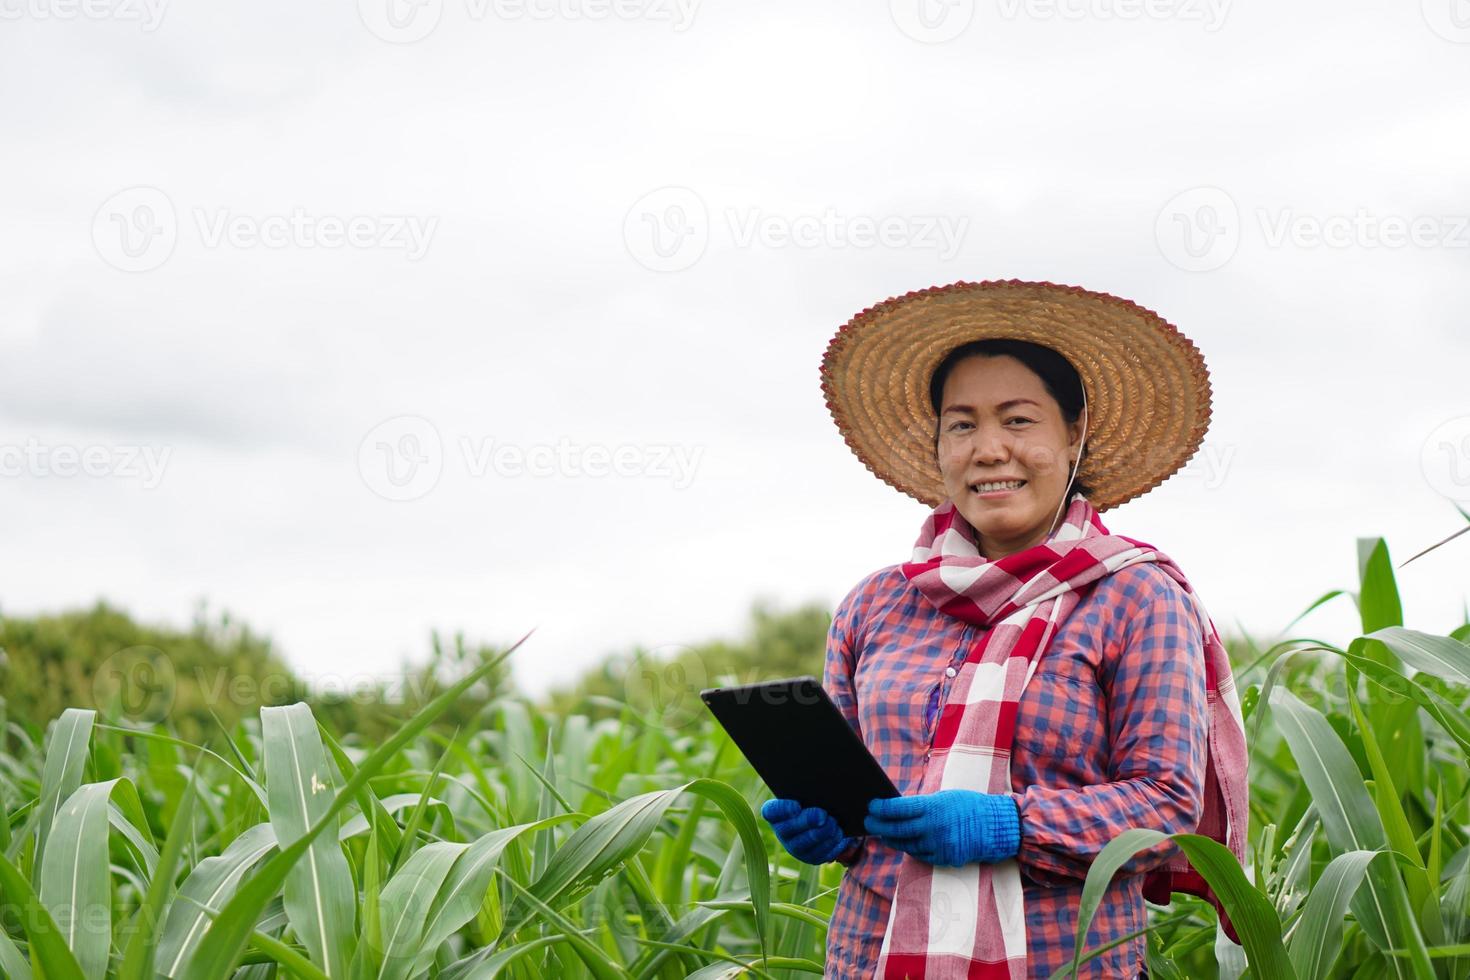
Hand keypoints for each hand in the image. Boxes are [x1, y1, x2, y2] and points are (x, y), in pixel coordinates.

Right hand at [761, 798, 858, 864]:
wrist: (823, 817)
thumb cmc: (813, 798)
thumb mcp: (809, 792)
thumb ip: (810, 789)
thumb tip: (817, 781)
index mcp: (776, 813)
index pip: (772, 811)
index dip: (783, 809)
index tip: (797, 805)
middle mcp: (782, 832)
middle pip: (790, 829)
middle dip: (807, 821)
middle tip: (823, 815)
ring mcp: (795, 847)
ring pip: (806, 844)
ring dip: (821, 834)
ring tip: (834, 824)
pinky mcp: (811, 858)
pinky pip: (820, 855)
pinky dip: (831, 845)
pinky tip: (839, 835)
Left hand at [863, 790, 1019, 866]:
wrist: (997, 827)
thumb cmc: (969, 806)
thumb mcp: (945, 798)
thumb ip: (922, 805)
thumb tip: (898, 809)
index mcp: (932, 808)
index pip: (898, 809)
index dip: (881, 808)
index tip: (871, 806)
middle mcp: (932, 828)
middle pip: (897, 830)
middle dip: (879, 826)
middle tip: (868, 822)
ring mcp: (937, 846)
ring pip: (906, 845)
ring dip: (892, 839)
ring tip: (883, 833)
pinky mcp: (943, 858)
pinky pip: (920, 855)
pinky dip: (910, 848)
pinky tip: (903, 843)